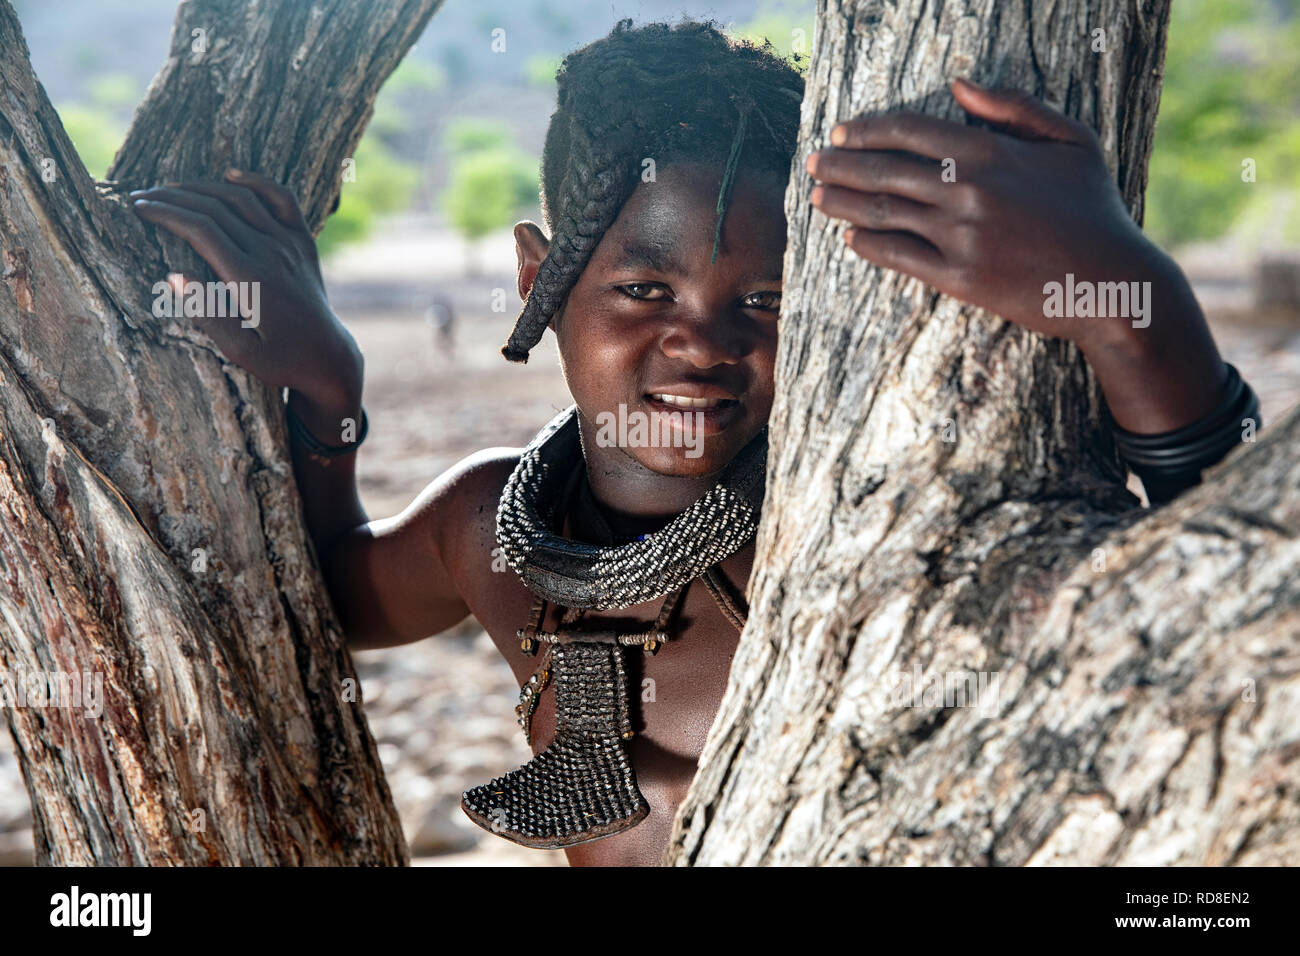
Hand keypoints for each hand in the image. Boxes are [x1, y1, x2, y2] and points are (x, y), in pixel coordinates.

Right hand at [131, 170, 360, 411]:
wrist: (327, 357)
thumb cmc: (280, 360)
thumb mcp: (240, 351)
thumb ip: (208, 314)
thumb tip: (174, 275)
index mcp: (251, 279)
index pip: (201, 230)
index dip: (166, 214)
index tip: (139, 208)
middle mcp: (272, 253)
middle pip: (216, 209)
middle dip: (174, 198)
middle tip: (143, 197)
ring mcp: (290, 244)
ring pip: (242, 199)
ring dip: (204, 188)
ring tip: (171, 189)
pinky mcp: (303, 242)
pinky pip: (282, 200)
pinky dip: (257, 182)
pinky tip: (232, 174)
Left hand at [806, 79, 1175, 347]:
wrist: (1111, 284)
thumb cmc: (1095, 210)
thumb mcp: (1071, 142)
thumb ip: (1014, 108)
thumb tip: (958, 86)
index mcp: (990, 152)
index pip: (909, 131)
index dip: (868, 130)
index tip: (841, 132)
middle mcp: (967, 192)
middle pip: (885, 171)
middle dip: (840, 165)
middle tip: (813, 163)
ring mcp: (960, 237)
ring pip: (884, 214)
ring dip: (842, 203)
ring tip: (816, 198)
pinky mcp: (958, 279)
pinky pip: (900, 257)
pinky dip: (869, 245)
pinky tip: (849, 237)